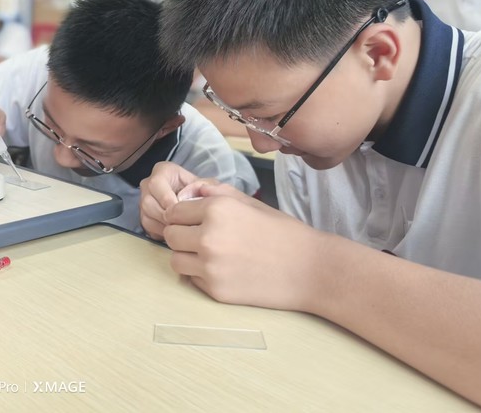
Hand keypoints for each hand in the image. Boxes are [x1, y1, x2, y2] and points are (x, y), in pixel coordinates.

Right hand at [140, 162, 217, 239]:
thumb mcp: (206, 184)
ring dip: (163, 225)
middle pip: (148, 202)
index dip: (167, 199)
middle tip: (181, 223)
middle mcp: (149, 184)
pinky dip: (161, 232)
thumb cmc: (199, 190)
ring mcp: (144, 201)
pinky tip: (174, 232)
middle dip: (165, 215)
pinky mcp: (145, 217)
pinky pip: (148, 228)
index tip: (181, 210)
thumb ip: (203, 186)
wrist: (196, 199)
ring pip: (146, 217)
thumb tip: (188, 197)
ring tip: (180, 228)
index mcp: (162, 171)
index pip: (156, 184)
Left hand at [163, 194, 327, 310]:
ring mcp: (210, 266)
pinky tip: (223, 270)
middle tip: (199, 237)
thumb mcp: (251, 204)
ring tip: (208, 255)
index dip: (182, 215)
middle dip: (181, 235)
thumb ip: (218, 194)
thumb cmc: (284, 233)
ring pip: (175, 260)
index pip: (175, 211)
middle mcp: (208, 236)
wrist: (310, 269)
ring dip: (186, 256)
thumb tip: (193, 190)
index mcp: (217, 209)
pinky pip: (192, 279)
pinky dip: (200, 275)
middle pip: (170, 235)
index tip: (192, 220)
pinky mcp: (215, 290)